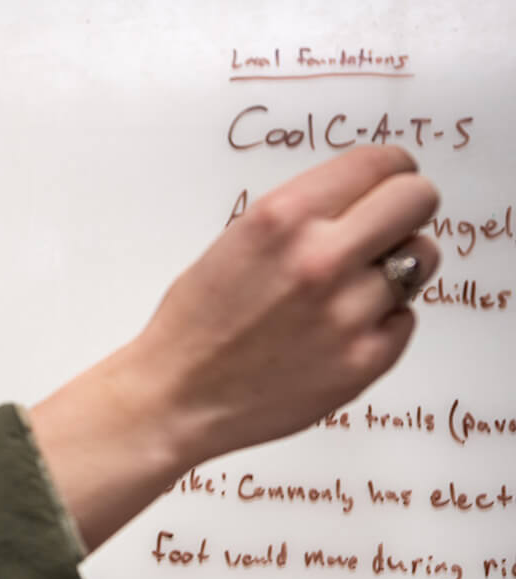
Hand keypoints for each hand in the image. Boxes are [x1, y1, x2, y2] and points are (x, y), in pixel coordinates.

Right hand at [126, 144, 439, 466]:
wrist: (175, 398)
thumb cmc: (196, 324)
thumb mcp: (237, 241)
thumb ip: (304, 215)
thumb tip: (365, 199)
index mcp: (282, 218)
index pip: (383, 161)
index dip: (390, 171)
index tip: (387, 184)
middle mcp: (319, 258)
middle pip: (419, 199)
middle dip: (404, 210)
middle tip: (383, 232)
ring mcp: (348, 312)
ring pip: (422, 259)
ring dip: (393, 269)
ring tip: (347, 292)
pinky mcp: (365, 359)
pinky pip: (405, 318)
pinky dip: (380, 322)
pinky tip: (335, 334)